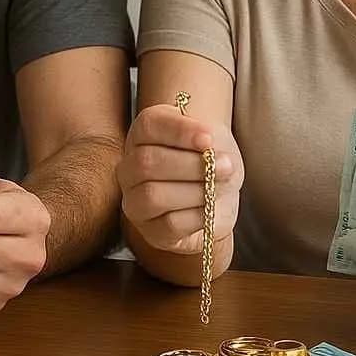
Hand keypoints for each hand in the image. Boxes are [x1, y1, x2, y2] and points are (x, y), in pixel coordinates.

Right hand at [118, 103, 242, 254]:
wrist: (220, 194)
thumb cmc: (210, 159)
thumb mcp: (213, 139)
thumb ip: (207, 138)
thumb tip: (207, 146)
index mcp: (143, 134)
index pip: (149, 125)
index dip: (179, 131)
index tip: (209, 138)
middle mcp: (130, 166)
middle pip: (148, 162)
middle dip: (190, 165)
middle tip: (225, 166)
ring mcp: (135, 201)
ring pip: (153, 195)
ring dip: (195, 191)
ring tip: (220, 187)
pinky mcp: (151, 230)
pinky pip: (169, 224)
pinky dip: (196, 215)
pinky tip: (210, 208)